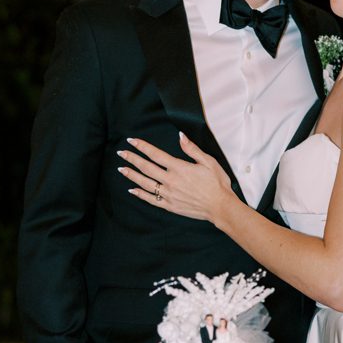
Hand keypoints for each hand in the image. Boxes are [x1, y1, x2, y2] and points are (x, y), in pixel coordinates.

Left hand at [117, 133, 232, 222]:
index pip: (155, 154)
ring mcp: (168, 194)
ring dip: (132, 175)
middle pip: (146, 167)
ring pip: (145, 183)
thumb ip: (192, 149)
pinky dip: (140, 194)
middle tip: (121, 153)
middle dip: (132, 159)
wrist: (220, 207)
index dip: (142, 146)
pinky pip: (151, 199)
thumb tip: (180, 136)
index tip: (132, 141)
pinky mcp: (169, 206)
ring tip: (122, 169)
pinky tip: (132, 190)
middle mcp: (170, 181)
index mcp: (179, 168)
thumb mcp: (208, 162)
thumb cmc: (217, 184)